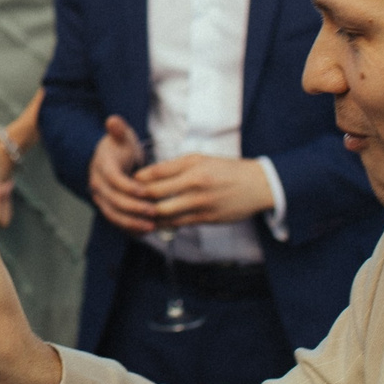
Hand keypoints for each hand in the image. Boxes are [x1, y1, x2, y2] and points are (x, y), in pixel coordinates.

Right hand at [88, 115, 156, 232]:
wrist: (110, 160)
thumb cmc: (120, 147)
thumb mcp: (122, 137)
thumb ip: (118, 130)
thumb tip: (112, 120)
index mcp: (102, 166)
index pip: (114, 179)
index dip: (129, 186)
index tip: (146, 191)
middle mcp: (98, 183)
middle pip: (113, 200)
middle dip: (133, 207)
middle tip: (153, 211)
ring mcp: (101, 197)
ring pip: (112, 214)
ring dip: (131, 222)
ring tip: (151, 226)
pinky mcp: (107, 207)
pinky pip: (116, 220)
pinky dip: (129, 227)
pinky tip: (146, 230)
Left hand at [137, 153, 273, 227]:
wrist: (258, 185)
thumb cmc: (226, 169)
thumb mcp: (200, 159)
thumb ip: (173, 167)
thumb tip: (146, 175)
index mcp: (192, 167)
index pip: (156, 174)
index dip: (137, 180)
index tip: (126, 182)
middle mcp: (195, 185)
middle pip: (155, 195)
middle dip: (136, 200)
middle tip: (125, 201)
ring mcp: (201, 205)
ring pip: (164, 214)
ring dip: (146, 216)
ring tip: (134, 214)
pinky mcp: (206, 219)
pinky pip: (178, 224)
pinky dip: (162, 224)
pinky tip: (152, 223)